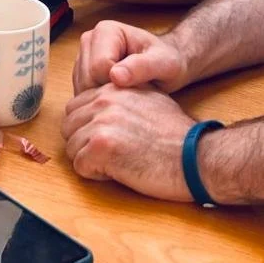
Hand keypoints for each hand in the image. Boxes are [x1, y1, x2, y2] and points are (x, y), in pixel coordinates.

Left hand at [62, 84, 197, 201]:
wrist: (194, 156)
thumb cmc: (176, 135)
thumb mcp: (147, 100)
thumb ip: (120, 98)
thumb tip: (97, 107)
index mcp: (112, 88)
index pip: (75, 108)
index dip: (88, 128)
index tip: (108, 139)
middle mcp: (103, 101)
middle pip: (69, 127)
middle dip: (84, 144)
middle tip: (111, 154)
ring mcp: (101, 123)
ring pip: (72, 148)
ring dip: (90, 160)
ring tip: (119, 162)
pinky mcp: (101, 148)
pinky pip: (80, 166)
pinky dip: (96, 174)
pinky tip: (120, 171)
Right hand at [74, 20, 191, 93]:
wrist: (166, 63)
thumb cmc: (168, 60)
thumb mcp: (164, 64)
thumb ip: (142, 67)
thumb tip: (115, 76)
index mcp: (106, 31)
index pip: (98, 68)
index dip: (117, 85)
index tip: (138, 85)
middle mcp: (90, 39)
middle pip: (87, 78)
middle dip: (109, 92)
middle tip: (134, 91)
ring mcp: (83, 55)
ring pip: (82, 88)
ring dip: (103, 98)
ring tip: (127, 92)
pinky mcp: (81, 71)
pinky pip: (83, 93)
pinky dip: (98, 101)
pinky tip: (118, 97)